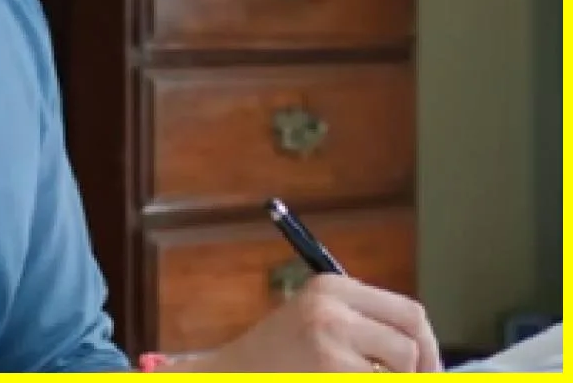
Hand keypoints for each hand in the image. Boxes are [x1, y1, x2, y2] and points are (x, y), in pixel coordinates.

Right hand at [166, 274, 441, 372]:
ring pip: (400, 370)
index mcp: (333, 287)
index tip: (428, 371)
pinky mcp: (331, 370)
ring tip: (354, 378)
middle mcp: (332, 308)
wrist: (233, 374)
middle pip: (410, 341)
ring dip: (389, 381)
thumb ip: (363, 326)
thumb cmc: (278, 358)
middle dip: (419, 371)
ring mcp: (330, 341)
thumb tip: (426, 357)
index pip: (409, 313)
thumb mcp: (318, 321)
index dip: (428, 346)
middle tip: (410, 381)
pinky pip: (377, 382)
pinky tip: (333, 381)